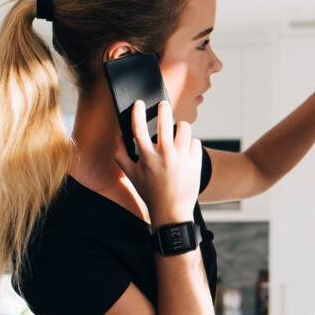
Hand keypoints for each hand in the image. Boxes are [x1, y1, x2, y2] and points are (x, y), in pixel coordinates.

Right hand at [115, 101, 202, 225]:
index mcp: (147, 159)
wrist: (172, 211)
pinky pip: (195, 142)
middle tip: (162, 104)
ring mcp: (182, 159)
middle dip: (163, 109)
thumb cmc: (150, 192)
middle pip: (165, 123)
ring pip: (185, 129)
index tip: (138, 103)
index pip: (139, 129)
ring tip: (177, 129)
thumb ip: (121, 155)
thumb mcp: (131, 176)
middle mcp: (165, 157)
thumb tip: (118, 136)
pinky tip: (186, 150)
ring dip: (180, 126)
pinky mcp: (196, 163)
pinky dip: (190, 143)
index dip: (137, 113)